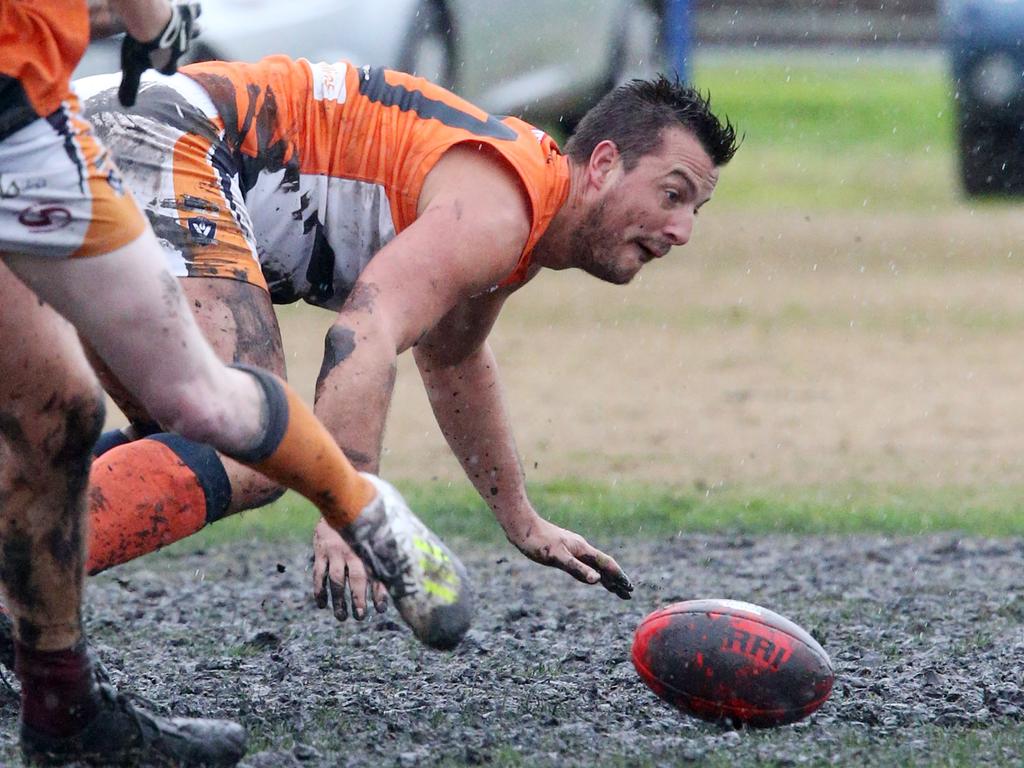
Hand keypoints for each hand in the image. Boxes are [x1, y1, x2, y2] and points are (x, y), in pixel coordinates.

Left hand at [118, 0, 200, 105]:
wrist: (151, 20)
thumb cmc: (142, 45)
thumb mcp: (132, 68)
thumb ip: (130, 86)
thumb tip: (126, 106)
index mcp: (169, 64)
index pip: (169, 70)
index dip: (164, 68)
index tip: (158, 66)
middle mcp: (181, 50)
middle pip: (182, 50)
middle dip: (179, 48)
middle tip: (172, 44)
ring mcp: (185, 32)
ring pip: (193, 32)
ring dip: (193, 30)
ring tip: (196, 28)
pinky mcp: (185, 14)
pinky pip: (193, 12)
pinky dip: (192, 10)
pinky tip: (192, 7)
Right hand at [312, 518, 387, 620]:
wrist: (340, 504)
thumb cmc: (362, 527)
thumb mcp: (373, 539)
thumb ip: (380, 558)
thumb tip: (393, 583)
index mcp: (369, 549)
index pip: (376, 573)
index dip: (379, 592)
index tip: (381, 609)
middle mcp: (353, 551)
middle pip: (356, 578)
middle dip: (358, 598)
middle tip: (360, 617)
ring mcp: (335, 552)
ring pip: (336, 579)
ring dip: (338, 599)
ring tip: (341, 617)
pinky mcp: (321, 551)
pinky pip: (318, 574)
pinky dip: (319, 590)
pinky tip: (322, 604)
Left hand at [509, 517, 633, 598]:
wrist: (522, 527)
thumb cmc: (538, 542)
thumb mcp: (557, 557)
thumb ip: (577, 568)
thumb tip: (597, 580)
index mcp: (582, 549)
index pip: (606, 564)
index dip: (618, 576)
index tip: (629, 587)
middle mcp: (581, 548)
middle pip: (603, 566)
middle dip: (616, 580)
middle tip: (628, 594)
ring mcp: (573, 549)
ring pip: (594, 565)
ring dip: (606, 577)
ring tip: (615, 589)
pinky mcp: (564, 550)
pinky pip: (583, 564)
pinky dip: (592, 572)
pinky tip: (591, 576)